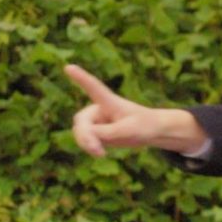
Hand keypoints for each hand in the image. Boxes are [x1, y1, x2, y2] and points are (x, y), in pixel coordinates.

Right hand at [64, 64, 206, 156]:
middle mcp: (99, 108)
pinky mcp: (98, 131)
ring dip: (86, 143)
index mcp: (109, 101)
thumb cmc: (144, 126)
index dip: (81, 78)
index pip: (93, 87)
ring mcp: (97, 120)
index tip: (69, 67)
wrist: (152, 132)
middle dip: (85, 136)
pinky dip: (90, 147)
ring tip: (100, 154)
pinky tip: (101, 153)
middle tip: (97, 150)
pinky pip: (85, 140)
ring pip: (80, 131)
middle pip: (81, 120)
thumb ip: (106, 132)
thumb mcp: (127, 130)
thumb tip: (86, 136)